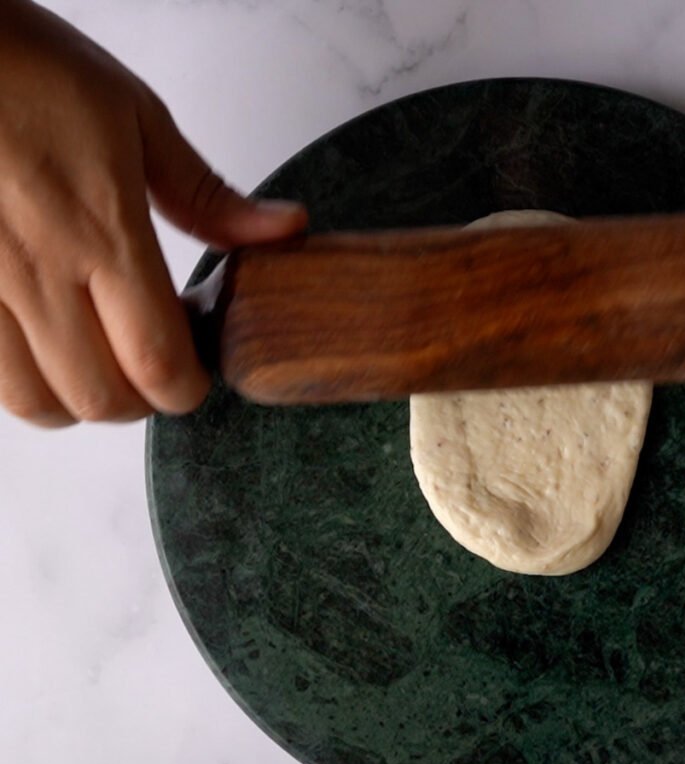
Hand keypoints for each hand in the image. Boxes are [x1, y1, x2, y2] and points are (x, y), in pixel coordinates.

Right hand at [0, 0, 306, 426]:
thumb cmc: (22, 66)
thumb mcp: (133, 118)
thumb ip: (206, 195)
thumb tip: (284, 229)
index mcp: (103, 233)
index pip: (160, 365)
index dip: (187, 388)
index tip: (197, 367)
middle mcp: (40, 270)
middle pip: (102, 400)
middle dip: (142, 400)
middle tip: (152, 366)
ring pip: (36, 402)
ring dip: (78, 399)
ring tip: (98, 363)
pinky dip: (25, 381)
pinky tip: (44, 346)